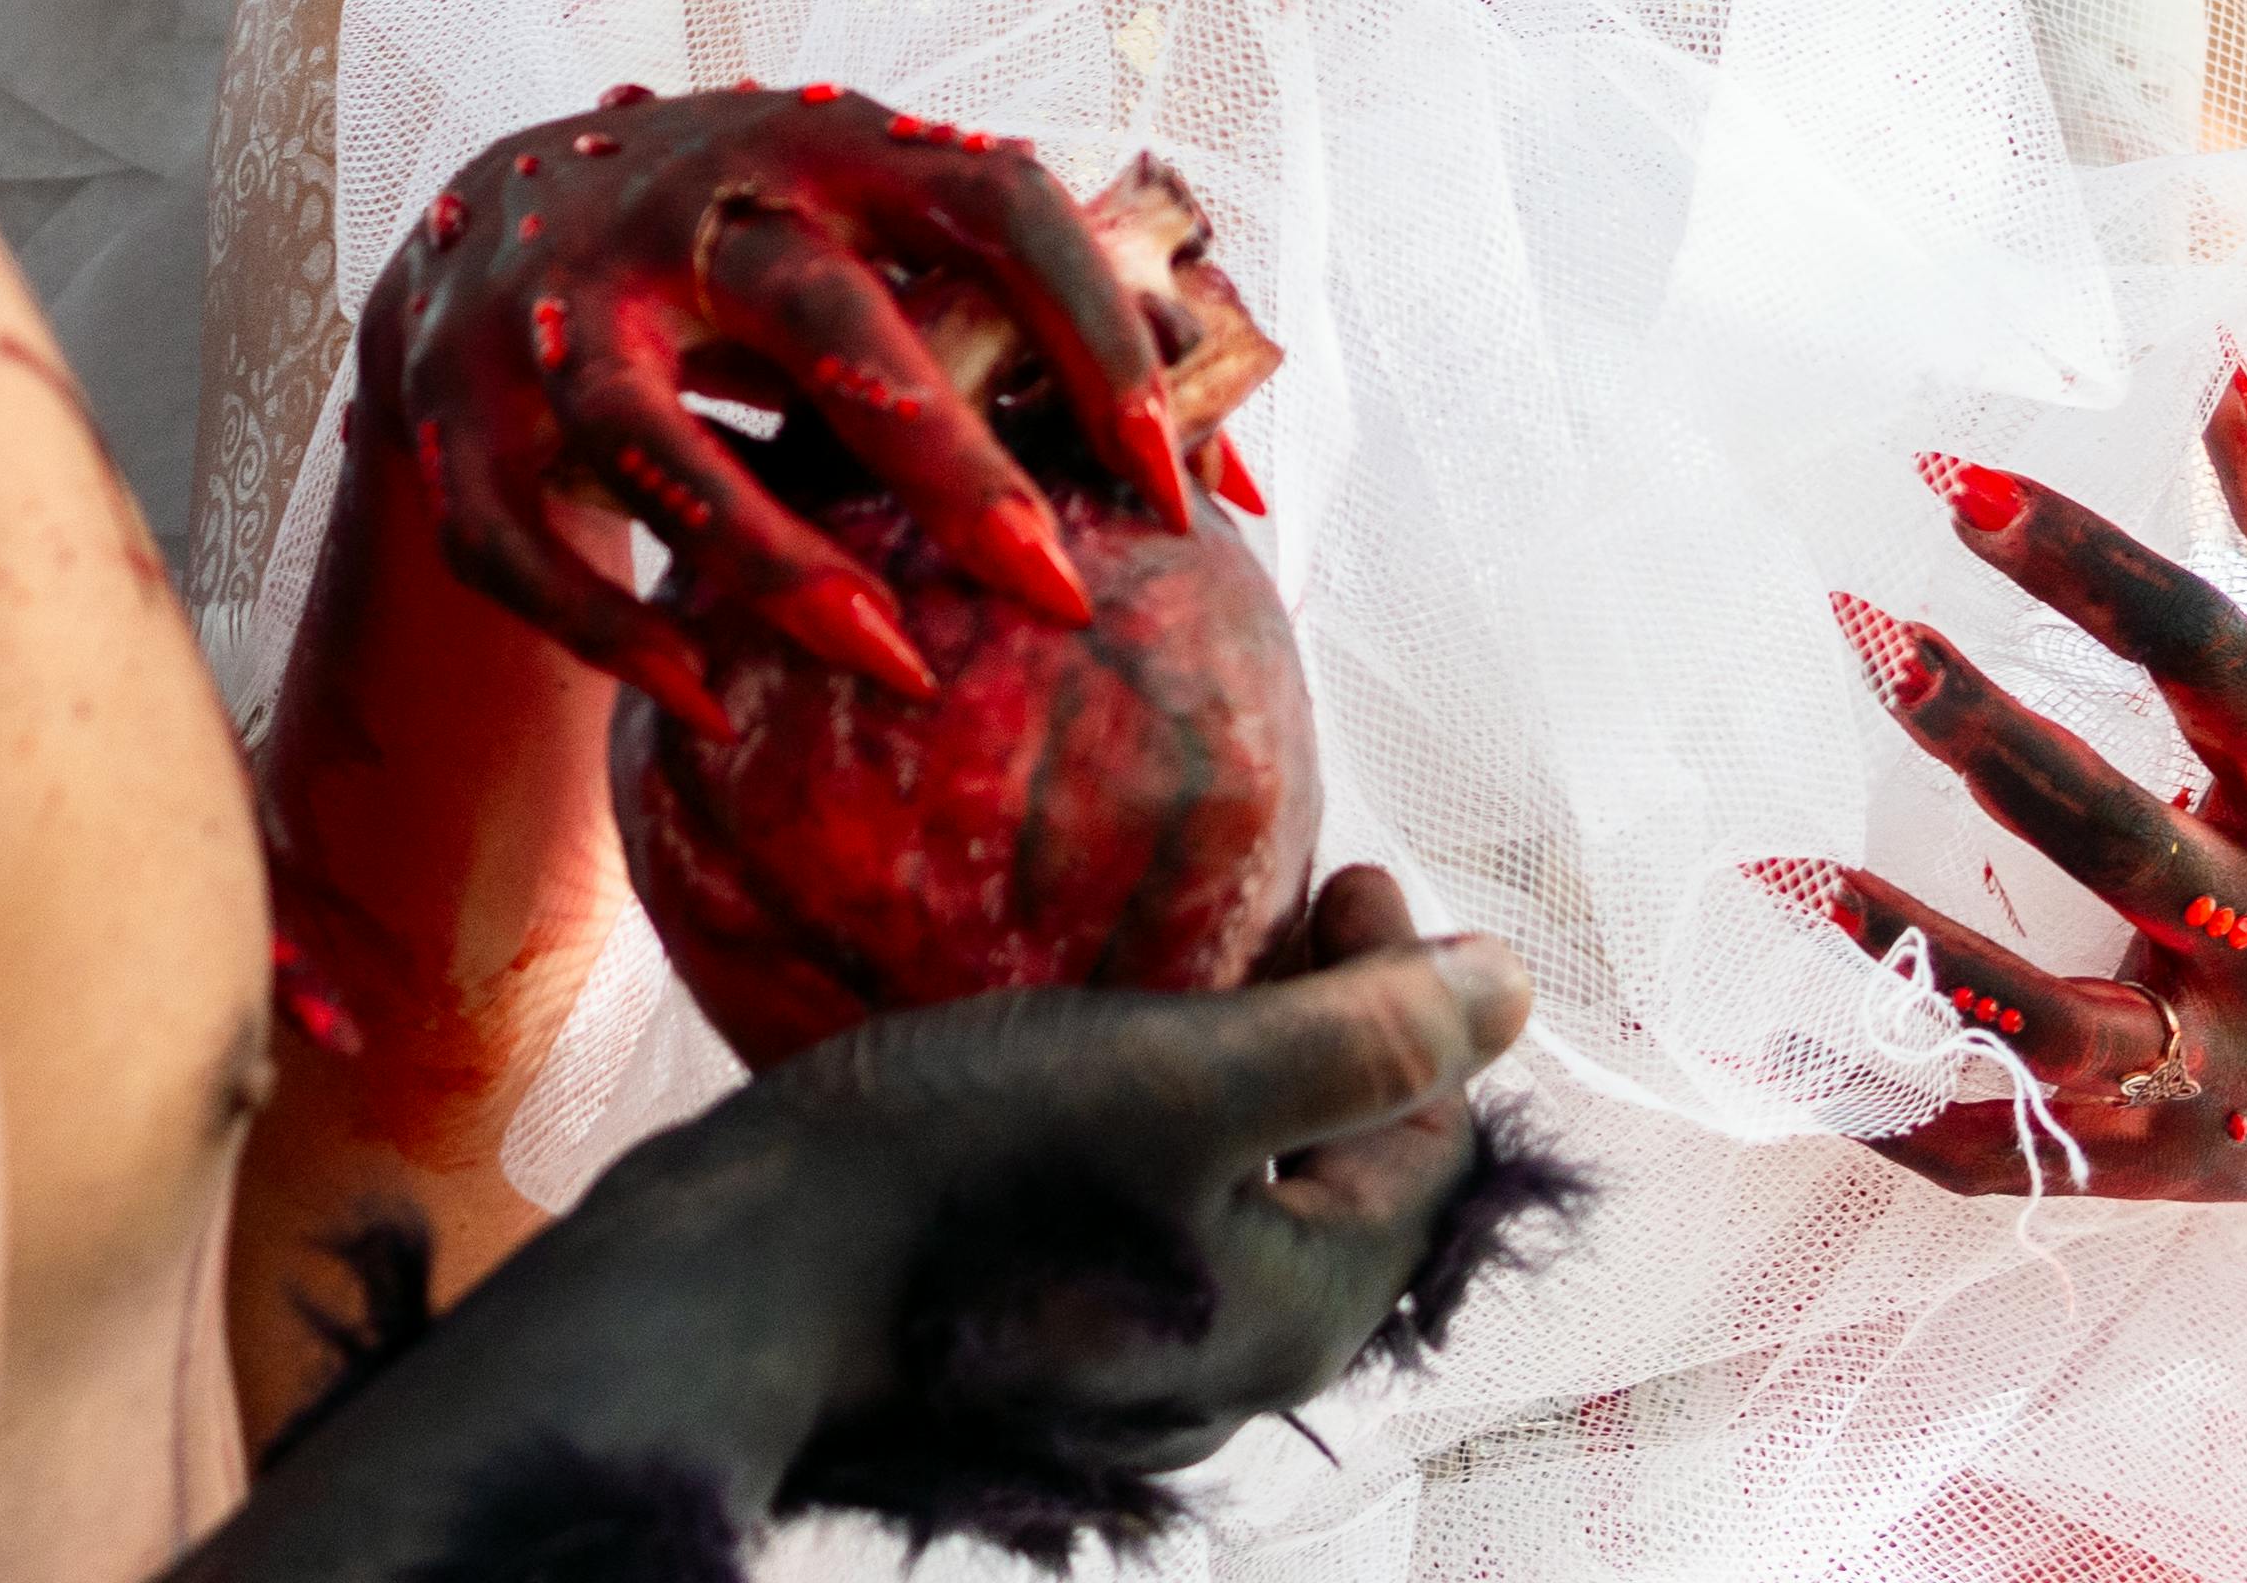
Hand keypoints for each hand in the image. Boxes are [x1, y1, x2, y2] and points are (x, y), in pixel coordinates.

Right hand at [361, 82, 1195, 727]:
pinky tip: (709, 701)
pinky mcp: (452, 410)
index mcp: (826, 149)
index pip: (989, 199)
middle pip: (822, 312)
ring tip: (891, 665)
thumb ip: (1049, 339)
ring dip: (771, 553)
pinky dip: (610, 627)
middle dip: (944, 456)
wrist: (482, 222)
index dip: (1089, 324)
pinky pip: (520, 541)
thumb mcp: (884, 243)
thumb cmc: (753, 253)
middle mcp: (685, 204)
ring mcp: (554, 304)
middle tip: (1054, 588)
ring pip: (650, 430)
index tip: (1170, 474)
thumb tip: (1248, 494)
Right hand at [750, 864, 1549, 1520]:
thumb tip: (1509, 993)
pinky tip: (1081, 1066)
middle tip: (1278, 905)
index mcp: (1304, 1307)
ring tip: (1182, 964)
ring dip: (1241, 1081)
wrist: (737, 1286)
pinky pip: (1144, 1230)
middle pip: (1340, 1176)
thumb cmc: (959, 1171)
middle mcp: (1236, 1368)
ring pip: (1239, 1204)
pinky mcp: (1032, 1353)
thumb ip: (1358, 1038)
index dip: (1415, 990)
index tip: (1347, 871)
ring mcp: (1127, 1375)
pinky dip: (1156, 1136)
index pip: (1430, 1137)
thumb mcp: (1180, 1075)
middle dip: (1329, 1033)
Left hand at [1780, 373, 2246, 1237]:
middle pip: (2124, 835)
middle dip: (1992, 736)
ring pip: (2054, 1020)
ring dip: (1917, 944)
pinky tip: (1773, 1052)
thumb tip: (2218, 359)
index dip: (2084, 565)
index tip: (1954, 480)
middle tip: (1862, 627)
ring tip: (1782, 862)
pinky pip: (2007, 1145)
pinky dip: (1898, 1113)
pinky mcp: (2150, 1153)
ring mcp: (2214, 1063)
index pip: (2206, 656)